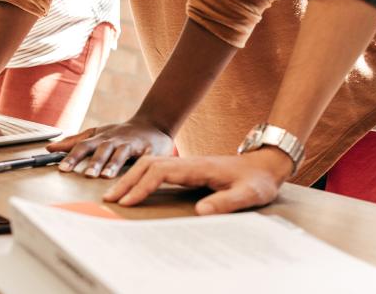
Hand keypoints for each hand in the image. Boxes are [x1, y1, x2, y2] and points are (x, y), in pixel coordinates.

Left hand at [46, 119, 174, 177]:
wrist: (152, 124)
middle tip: (86, 175)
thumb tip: (50, 147)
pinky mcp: (149, 150)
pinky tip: (139, 173)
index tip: (62, 169)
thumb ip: (74, 141)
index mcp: (100, 138)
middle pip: (101, 150)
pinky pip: (145, 158)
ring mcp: (131, 144)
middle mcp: (114, 140)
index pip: (83, 146)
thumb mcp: (97, 134)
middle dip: (93, 162)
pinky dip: (141, 163)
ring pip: (120, 154)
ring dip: (113, 164)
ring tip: (105, 176)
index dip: (72, 157)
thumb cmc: (121, 133)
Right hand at [102, 148, 291, 214]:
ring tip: (116, 194)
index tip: (128, 202)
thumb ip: (226, 202)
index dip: (143, 187)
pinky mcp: (186, 168)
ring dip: (130, 177)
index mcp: (198, 167)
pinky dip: (140, 175)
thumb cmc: (257, 181)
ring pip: (150, 164)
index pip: (161, 173)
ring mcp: (186, 163)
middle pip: (148, 165)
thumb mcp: (248, 194)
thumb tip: (200, 212)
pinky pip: (156, 168)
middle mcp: (187, 162)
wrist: (265, 164)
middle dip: (127, 181)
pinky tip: (133, 187)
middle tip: (109, 199)